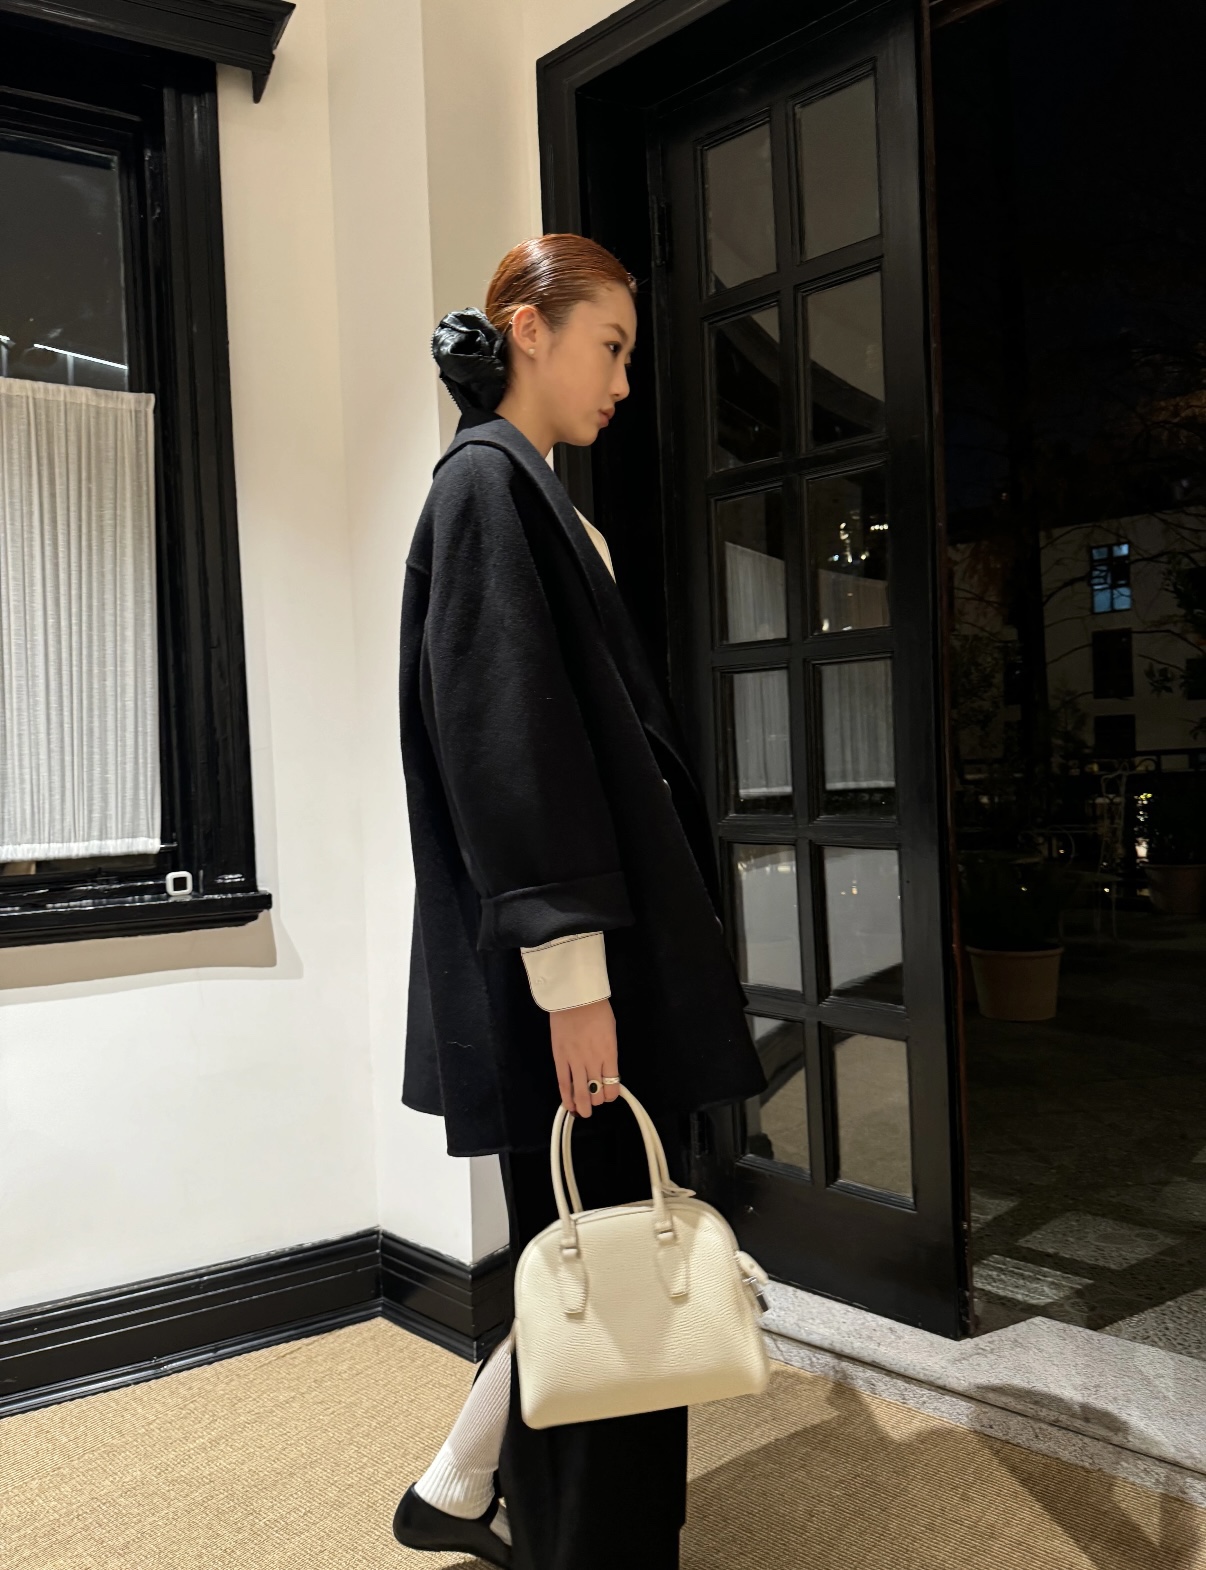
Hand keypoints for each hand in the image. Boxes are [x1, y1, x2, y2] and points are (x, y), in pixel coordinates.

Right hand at [549, 998, 619, 1116]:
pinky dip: (566, 1097)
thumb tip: (605, 1068)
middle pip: (597, 1092)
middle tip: (594, 1104)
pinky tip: (568, 1106)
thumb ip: (608, 1052)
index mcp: (609, 1053)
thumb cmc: (597, 1010)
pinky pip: (563, 1083)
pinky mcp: (560, 1058)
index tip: (608, 1094)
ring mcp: (575, 1061)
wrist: (574, 997)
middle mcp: (593, 1061)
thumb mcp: (610, 1032)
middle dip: (596, 1103)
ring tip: (582, 1112)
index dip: (611, 1095)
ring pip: (580, 1092)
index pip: (613, 1085)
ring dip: (582, 1106)